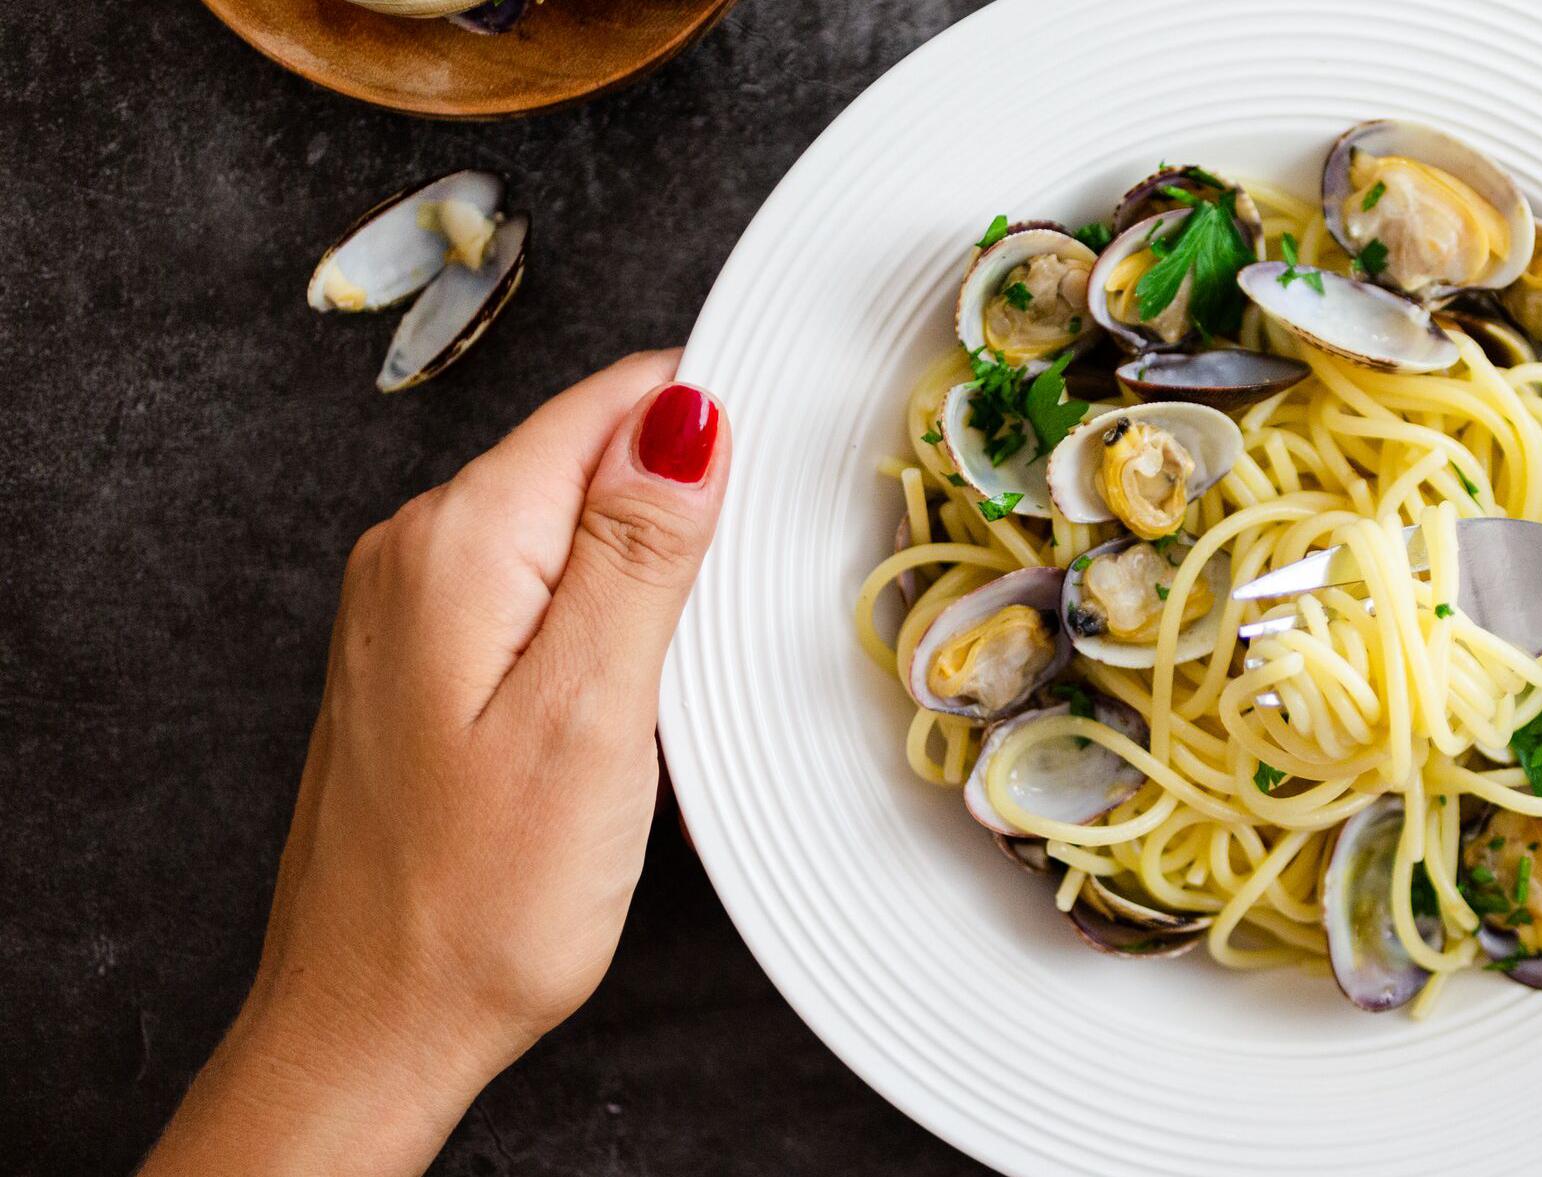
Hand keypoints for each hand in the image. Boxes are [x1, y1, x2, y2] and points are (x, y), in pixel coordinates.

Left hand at [143, 352, 730, 1174]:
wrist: (374, 1025)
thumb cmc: (476, 903)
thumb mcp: (589, 714)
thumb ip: (639, 551)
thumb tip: (688, 416)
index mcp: (459, 543)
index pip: (613, 405)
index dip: (713, 431)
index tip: (783, 496)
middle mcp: (416, 554)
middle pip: (590, 455)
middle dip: (683, 504)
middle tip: (734, 617)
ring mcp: (411, 609)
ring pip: (567, 523)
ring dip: (646, 569)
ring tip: (685, 667)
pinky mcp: (424, 664)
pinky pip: (537, 589)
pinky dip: (601, 618)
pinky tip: (626, 693)